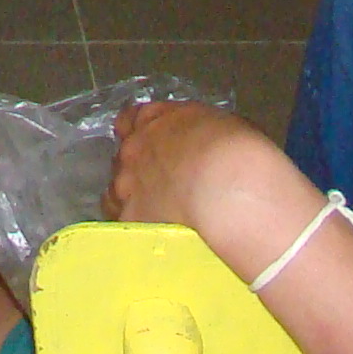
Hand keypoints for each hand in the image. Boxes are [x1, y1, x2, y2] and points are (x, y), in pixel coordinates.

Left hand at [107, 98, 273, 230]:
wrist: (227, 189)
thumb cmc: (237, 151)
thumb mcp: (221, 125)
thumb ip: (200, 132)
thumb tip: (205, 145)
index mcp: (156, 119)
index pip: (131, 119)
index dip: (139, 132)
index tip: (152, 146)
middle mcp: (134, 147)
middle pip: (124, 156)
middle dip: (138, 168)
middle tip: (163, 184)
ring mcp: (127, 183)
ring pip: (115, 190)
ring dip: (130, 198)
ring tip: (153, 214)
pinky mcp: (129, 218)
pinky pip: (120, 221)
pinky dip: (133, 225)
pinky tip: (148, 234)